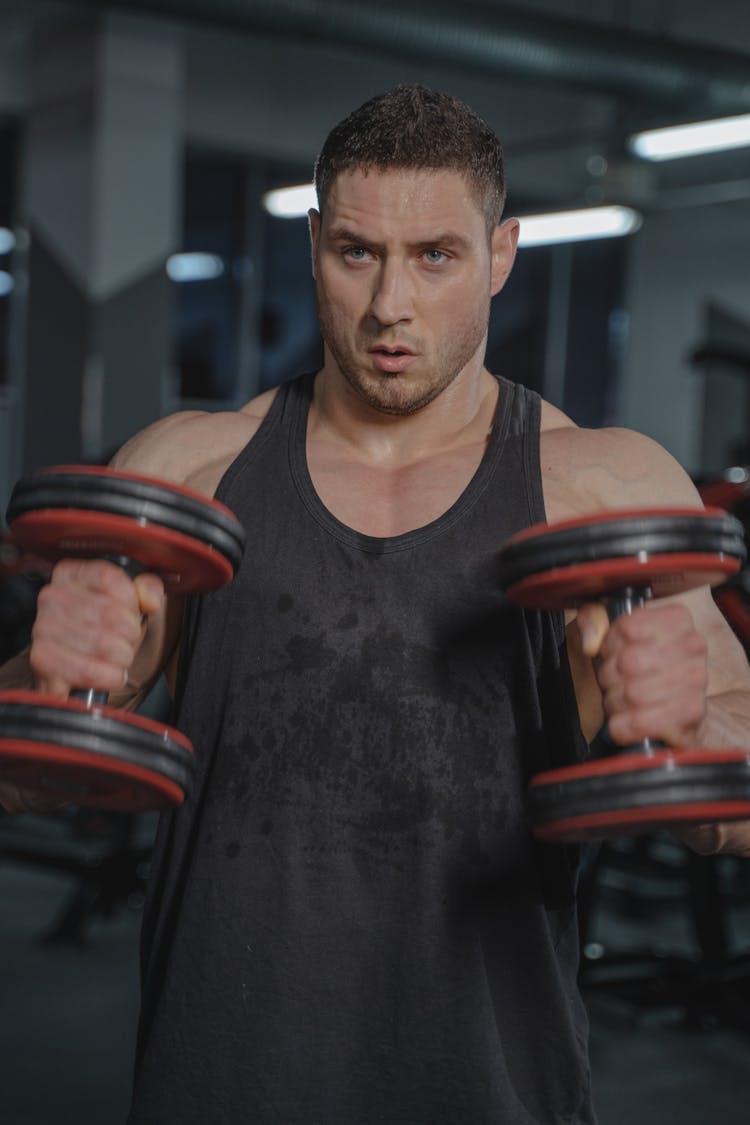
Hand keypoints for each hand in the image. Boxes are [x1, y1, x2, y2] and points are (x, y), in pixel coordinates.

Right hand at [29, 558, 164, 697]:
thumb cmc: (105, 628)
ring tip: (117, 658)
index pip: (109, 577)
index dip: (131, 600)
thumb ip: (147, 589)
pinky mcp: (43, 660)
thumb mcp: (130, 601)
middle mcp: (51, 597)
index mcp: (70, 574)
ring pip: (104, 645)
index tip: (133, 613)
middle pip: (110, 613)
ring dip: (122, 658)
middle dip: (130, 634)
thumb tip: (151, 601)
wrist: (79, 664)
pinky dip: (110, 677)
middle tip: (126, 641)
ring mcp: (43, 628)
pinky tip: (109, 674)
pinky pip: (89, 672)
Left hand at [575, 600, 707, 747]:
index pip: (628, 628)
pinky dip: (624, 725)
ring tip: (621, 700)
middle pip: (629, 661)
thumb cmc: (634, 669)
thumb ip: (592, 620)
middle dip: (610, 676)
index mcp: (676, 619)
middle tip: (615, 681)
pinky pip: (642, 721)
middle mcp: (693, 645)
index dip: (610, 645)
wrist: (670, 714)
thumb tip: (591, 642)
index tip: (612, 653)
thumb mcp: (606, 636)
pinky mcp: (692, 713)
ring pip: (633, 693)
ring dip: (616, 702)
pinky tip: (627, 721)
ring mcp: (697, 679)